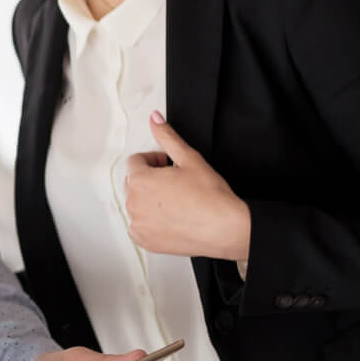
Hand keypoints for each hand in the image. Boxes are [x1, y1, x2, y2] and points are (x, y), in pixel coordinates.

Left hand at [125, 113, 250, 261]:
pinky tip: (171, 218)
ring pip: (136, 204)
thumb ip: (167, 137)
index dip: (154, 161)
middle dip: (150, 179)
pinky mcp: (145, 241)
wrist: (225, 228)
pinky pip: (139, 225)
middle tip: (176, 183)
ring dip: (150, 199)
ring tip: (176, 201)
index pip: (135, 161)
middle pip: (134, 182)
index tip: (169, 167)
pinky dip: (150, 221)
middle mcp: (133, 203)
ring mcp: (138, 224)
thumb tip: (154, 119)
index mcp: (140, 181)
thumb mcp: (189, 158)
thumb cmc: (211, 196)